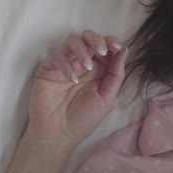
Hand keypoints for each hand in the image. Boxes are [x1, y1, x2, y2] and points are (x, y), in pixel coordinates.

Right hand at [25, 30, 127, 147]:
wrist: (60, 134)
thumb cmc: (84, 118)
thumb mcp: (107, 97)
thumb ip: (116, 74)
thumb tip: (124, 50)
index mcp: (99, 69)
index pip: (105, 47)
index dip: (111, 42)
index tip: (117, 47)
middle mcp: (82, 63)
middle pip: (89, 38)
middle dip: (96, 40)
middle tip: (101, 51)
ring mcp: (65, 64)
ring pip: (72, 41)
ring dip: (82, 49)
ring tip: (87, 66)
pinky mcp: (48, 69)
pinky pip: (57, 56)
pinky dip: (66, 64)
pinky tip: (71, 79)